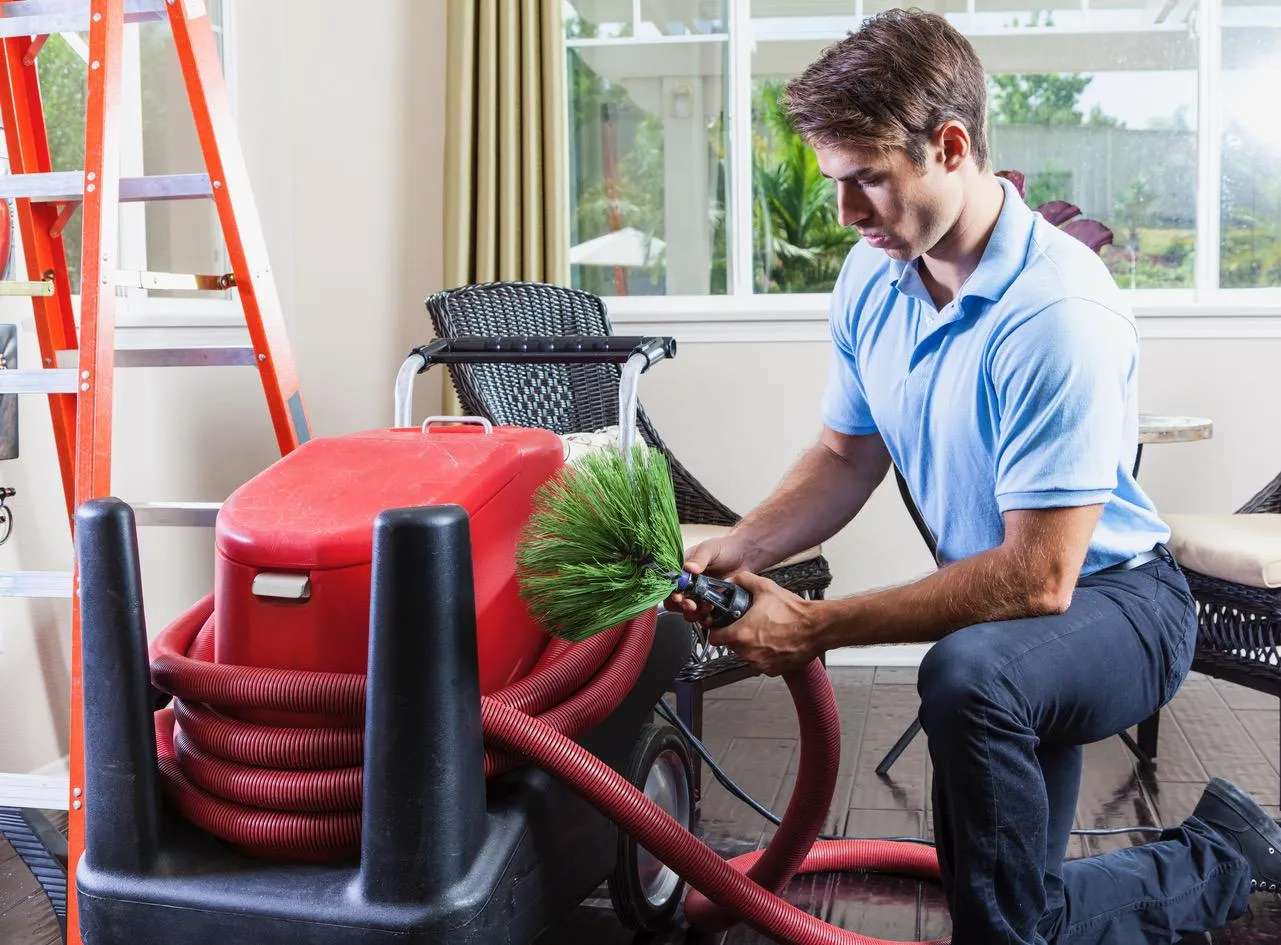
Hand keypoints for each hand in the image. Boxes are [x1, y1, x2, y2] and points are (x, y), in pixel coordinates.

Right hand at [663, 535, 748, 624]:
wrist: (746, 556)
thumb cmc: (725, 549)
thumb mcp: (710, 549)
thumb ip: (699, 558)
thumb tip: (688, 568)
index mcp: (683, 570)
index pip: (671, 584)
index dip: (672, 593)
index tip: (678, 596)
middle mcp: (689, 585)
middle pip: (676, 602)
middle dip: (683, 606)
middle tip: (691, 604)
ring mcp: (700, 596)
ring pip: (689, 612)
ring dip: (695, 613)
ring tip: (707, 607)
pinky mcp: (712, 604)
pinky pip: (704, 617)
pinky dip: (706, 620)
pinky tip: (712, 615)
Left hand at [706, 571, 823, 676]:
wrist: (816, 627)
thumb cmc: (793, 612)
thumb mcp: (765, 588)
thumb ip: (744, 581)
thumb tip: (734, 580)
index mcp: (741, 633)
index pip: (714, 638)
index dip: (716, 630)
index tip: (722, 626)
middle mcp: (748, 652)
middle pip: (731, 645)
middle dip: (737, 634)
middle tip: (750, 623)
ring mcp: (760, 663)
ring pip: (746, 654)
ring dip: (751, 645)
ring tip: (765, 631)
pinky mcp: (772, 670)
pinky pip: (761, 662)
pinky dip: (764, 654)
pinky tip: (774, 642)